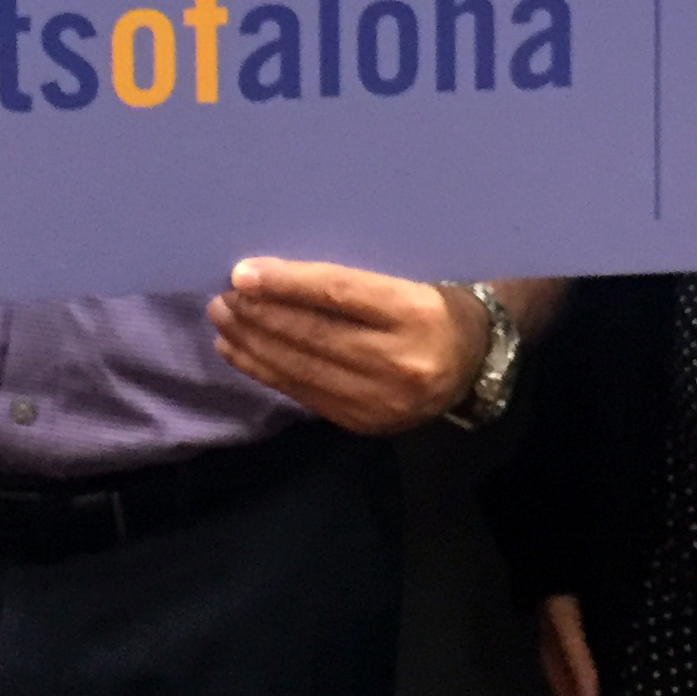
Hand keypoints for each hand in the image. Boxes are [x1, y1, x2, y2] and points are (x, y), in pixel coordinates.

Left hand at [204, 258, 486, 432]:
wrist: (474, 361)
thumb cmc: (430, 304)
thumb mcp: (404, 278)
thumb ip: (348, 281)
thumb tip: (271, 273)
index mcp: (414, 311)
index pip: (337, 293)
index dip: (285, 284)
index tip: (242, 273)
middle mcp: (401, 360)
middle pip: (314, 335)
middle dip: (259, 316)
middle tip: (222, 298)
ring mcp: (383, 399)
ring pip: (303, 369)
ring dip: (254, 345)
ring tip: (222, 322)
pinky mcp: (366, 423)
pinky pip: (305, 395)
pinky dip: (267, 372)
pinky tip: (240, 352)